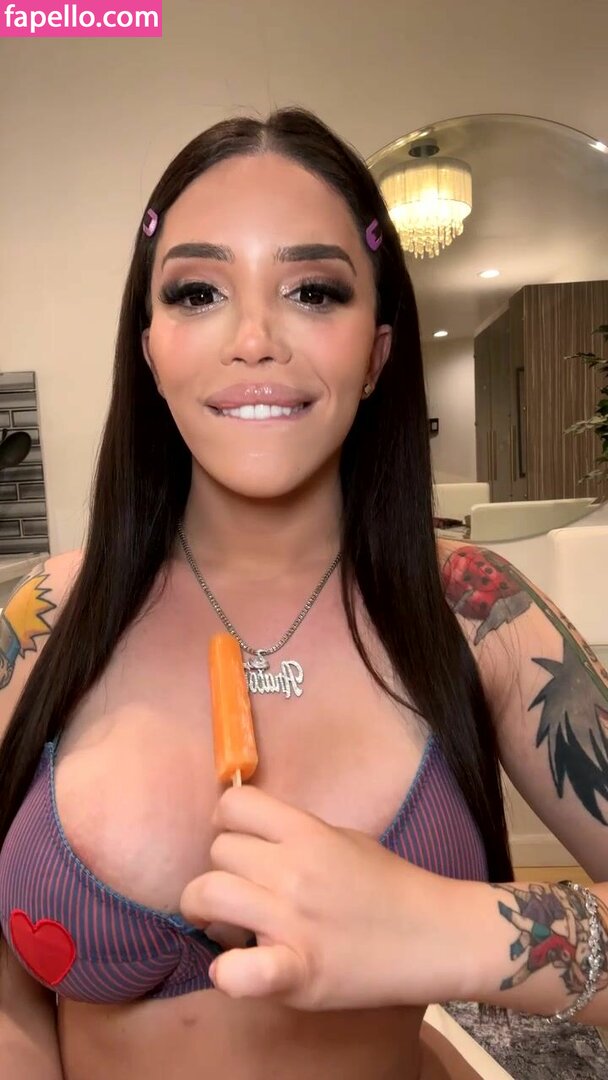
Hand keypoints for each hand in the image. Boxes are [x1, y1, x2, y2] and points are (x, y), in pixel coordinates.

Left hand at [179, 784, 461, 1010]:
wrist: (433, 936)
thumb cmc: (388, 884)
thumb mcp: (342, 838)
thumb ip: (295, 835)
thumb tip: (248, 836)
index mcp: (307, 832)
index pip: (234, 806)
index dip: (226, 821)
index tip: (237, 840)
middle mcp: (293, 870)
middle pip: (218, 851)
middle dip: (222, 868)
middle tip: (241, 888)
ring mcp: (291, 921)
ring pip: (207, 894)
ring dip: (206, 909)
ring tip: (224, 922)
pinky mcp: (297, 971)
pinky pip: (238, 971)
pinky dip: (228, 972)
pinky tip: (235, 968)